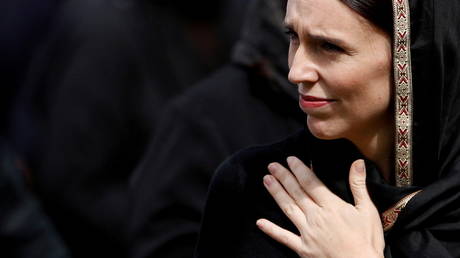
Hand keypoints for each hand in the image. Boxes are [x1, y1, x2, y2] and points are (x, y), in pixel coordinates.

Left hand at [256, 157, 383, 257]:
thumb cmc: (367, 242)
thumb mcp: (368, 212)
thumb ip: (359, 186)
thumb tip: (357, 162)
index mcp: (331, 207)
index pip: (311, 183)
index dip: (299, 169)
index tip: (290, 159)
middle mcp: (316, 217)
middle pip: (296, 192)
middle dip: (283, 177)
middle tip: (272, 165)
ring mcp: (307, 233)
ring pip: (288, 208)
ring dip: (276, 193)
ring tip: (266, 180)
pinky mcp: (302, 249)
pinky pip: (283, 237)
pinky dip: (271, 229)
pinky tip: (259, 222)